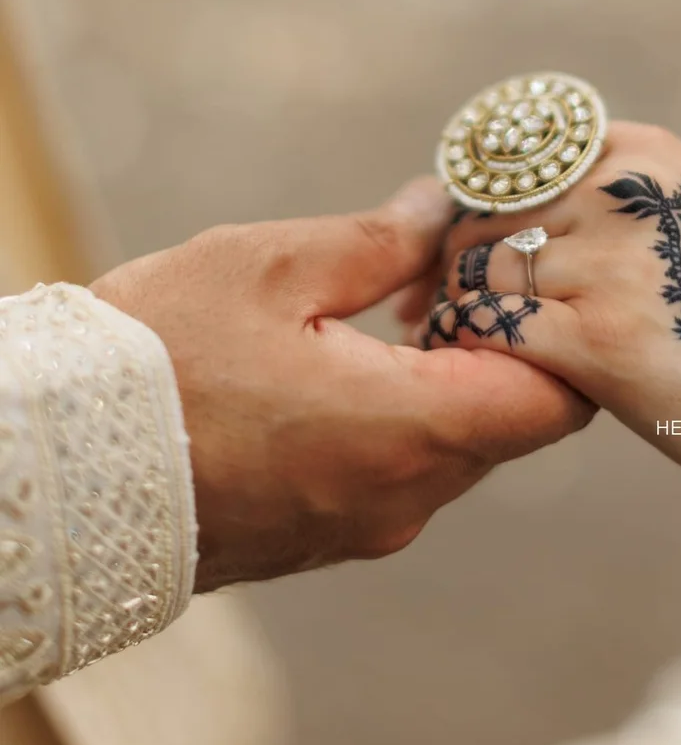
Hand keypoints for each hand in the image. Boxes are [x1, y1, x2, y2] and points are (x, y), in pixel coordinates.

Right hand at [92, 177, 591, 591]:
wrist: (61, 466)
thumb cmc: (161, 356)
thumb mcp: (275, 265)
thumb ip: (381, 239)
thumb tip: (441, 209)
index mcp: (405, 430)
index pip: (550, 402)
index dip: (556, 333)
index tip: (524, 271)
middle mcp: (401, 498)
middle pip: (509, 424)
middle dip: (499, 344)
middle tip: (457, 269)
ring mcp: (363, 527)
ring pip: (455, 448)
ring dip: (448, 378)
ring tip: (398, 304)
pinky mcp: (325, 535)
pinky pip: (401, 474)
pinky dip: (404, 416)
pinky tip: (353, 356)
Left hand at [417, 122, 680, 512]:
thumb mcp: (679, 212)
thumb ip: (598, 193)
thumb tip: (483, 204)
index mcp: (641, 154)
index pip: (512, 162)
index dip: (469, 206)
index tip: (446, 248)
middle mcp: (625, 196)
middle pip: (488, 215)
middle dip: (448, 262)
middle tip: (422, 303)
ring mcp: (611, 266)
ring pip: (481, 270)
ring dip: (452, 307)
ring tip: (439, 337)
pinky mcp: (598, 339)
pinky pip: (492, 327)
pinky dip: (466, 343)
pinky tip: (465, 363)